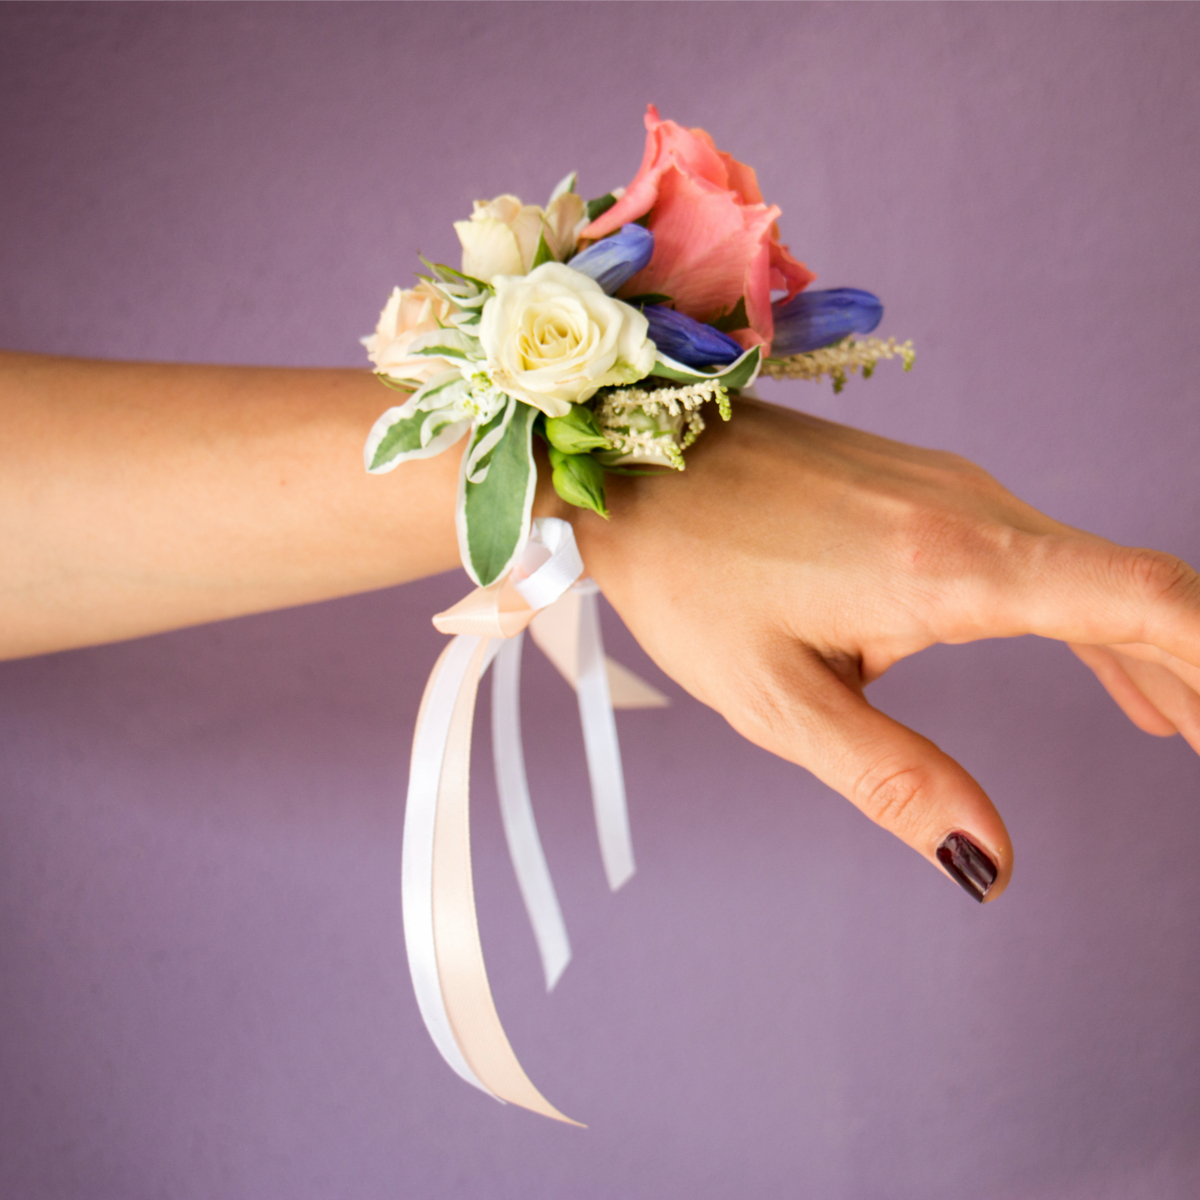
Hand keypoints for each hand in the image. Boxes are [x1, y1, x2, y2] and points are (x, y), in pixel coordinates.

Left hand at [570, 398, 1199, 901]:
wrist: (629, 464)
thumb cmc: (687, 577)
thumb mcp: (777, 700)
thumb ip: (893, 779)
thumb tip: (990, 864)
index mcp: (948, 565)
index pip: (1143, 601)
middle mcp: (973, 511)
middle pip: (1141, 589)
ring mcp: (954, 491)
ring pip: (1097, 573)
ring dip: (1159, 653)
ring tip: (1192, 733)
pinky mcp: (927, 491)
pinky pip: (1045, 556)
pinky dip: (1098, 621)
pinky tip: (1118, 679)